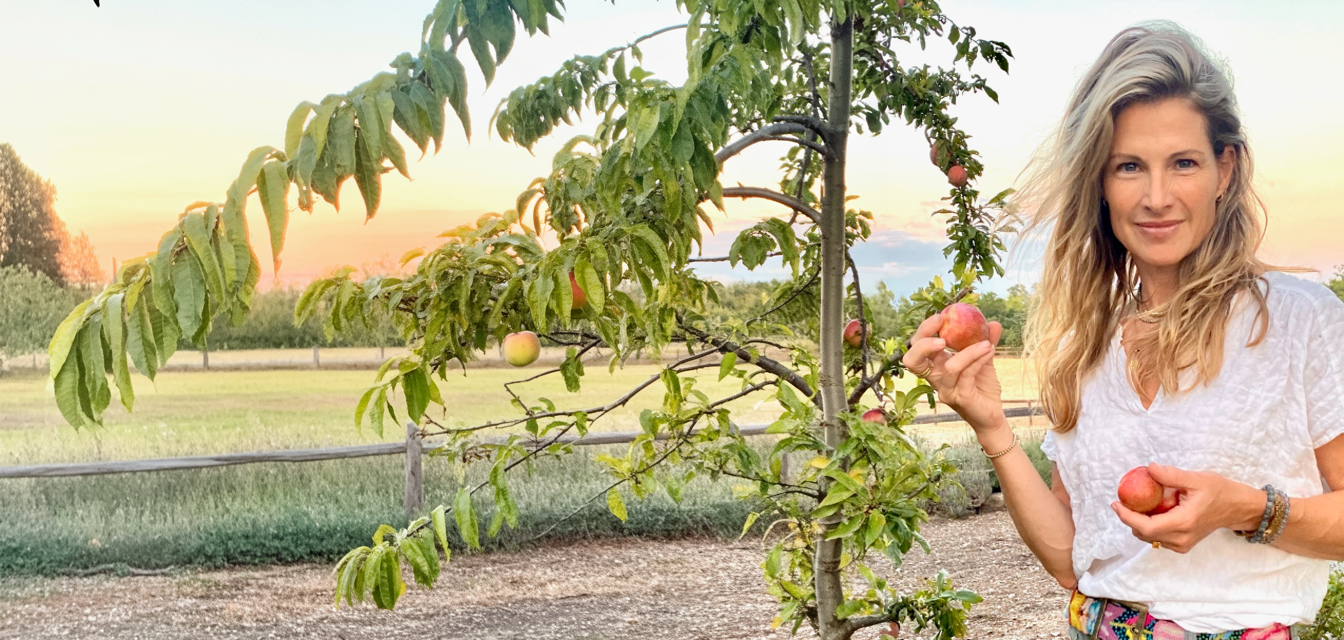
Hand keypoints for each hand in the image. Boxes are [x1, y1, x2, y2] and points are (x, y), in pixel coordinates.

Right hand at [900, 312, 1004, 435]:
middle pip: (913, 360)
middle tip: (943, 327)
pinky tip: (990, 350)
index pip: (916, 348)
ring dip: (968, 350)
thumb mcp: (983, 361)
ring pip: (949, 367)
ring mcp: (946, 390)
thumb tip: (993, 322)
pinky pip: (967, 375)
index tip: (940, 316)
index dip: (923, 332)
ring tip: (986, 343)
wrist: (993, 416)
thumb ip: (985, 342)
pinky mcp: (961, 398)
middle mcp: (935, 379)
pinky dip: (978, 359)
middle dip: (924, 340)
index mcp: (935, 367)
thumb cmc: (982, 389)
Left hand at [1110, 463, 1261, 552]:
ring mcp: (1182, 544)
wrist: (1237, 508)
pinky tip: (1150, 512)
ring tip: (1136, 505)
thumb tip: (1149, 469)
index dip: (1126, 517)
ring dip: (1138, 523)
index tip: (1116, 503)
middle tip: (1123, 501)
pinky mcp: (1183, 545)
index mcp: (1183, 522)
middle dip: (1129, 518)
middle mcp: (1181, 538)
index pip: (1146, 526)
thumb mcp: (1196, 479)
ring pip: (1150, 538)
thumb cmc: (1219, 491)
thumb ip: (1171, 475)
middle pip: (1144, 534)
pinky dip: (1149, 527)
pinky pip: (1159, 538)